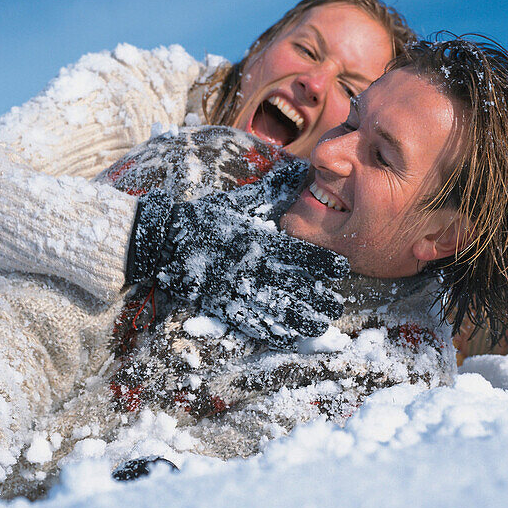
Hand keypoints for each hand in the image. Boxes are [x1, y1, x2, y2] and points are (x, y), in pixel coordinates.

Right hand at [127, 187, 348, 344]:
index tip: (342, 270)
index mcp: (260, 240)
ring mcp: (239, 289)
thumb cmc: (206, 219)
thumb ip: (272, 190)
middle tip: (336, 305)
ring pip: (279, 310)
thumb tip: (298, 169)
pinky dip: (274, 333)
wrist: (166, 242)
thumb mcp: (240, 201)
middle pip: (296, 287)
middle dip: (320, 298)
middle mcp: (253, 266)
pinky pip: (254, 323)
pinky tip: (291, 338)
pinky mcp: (225, 305)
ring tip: (321, 325)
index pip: (301, 254)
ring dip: (303, 320)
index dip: (323, 264)